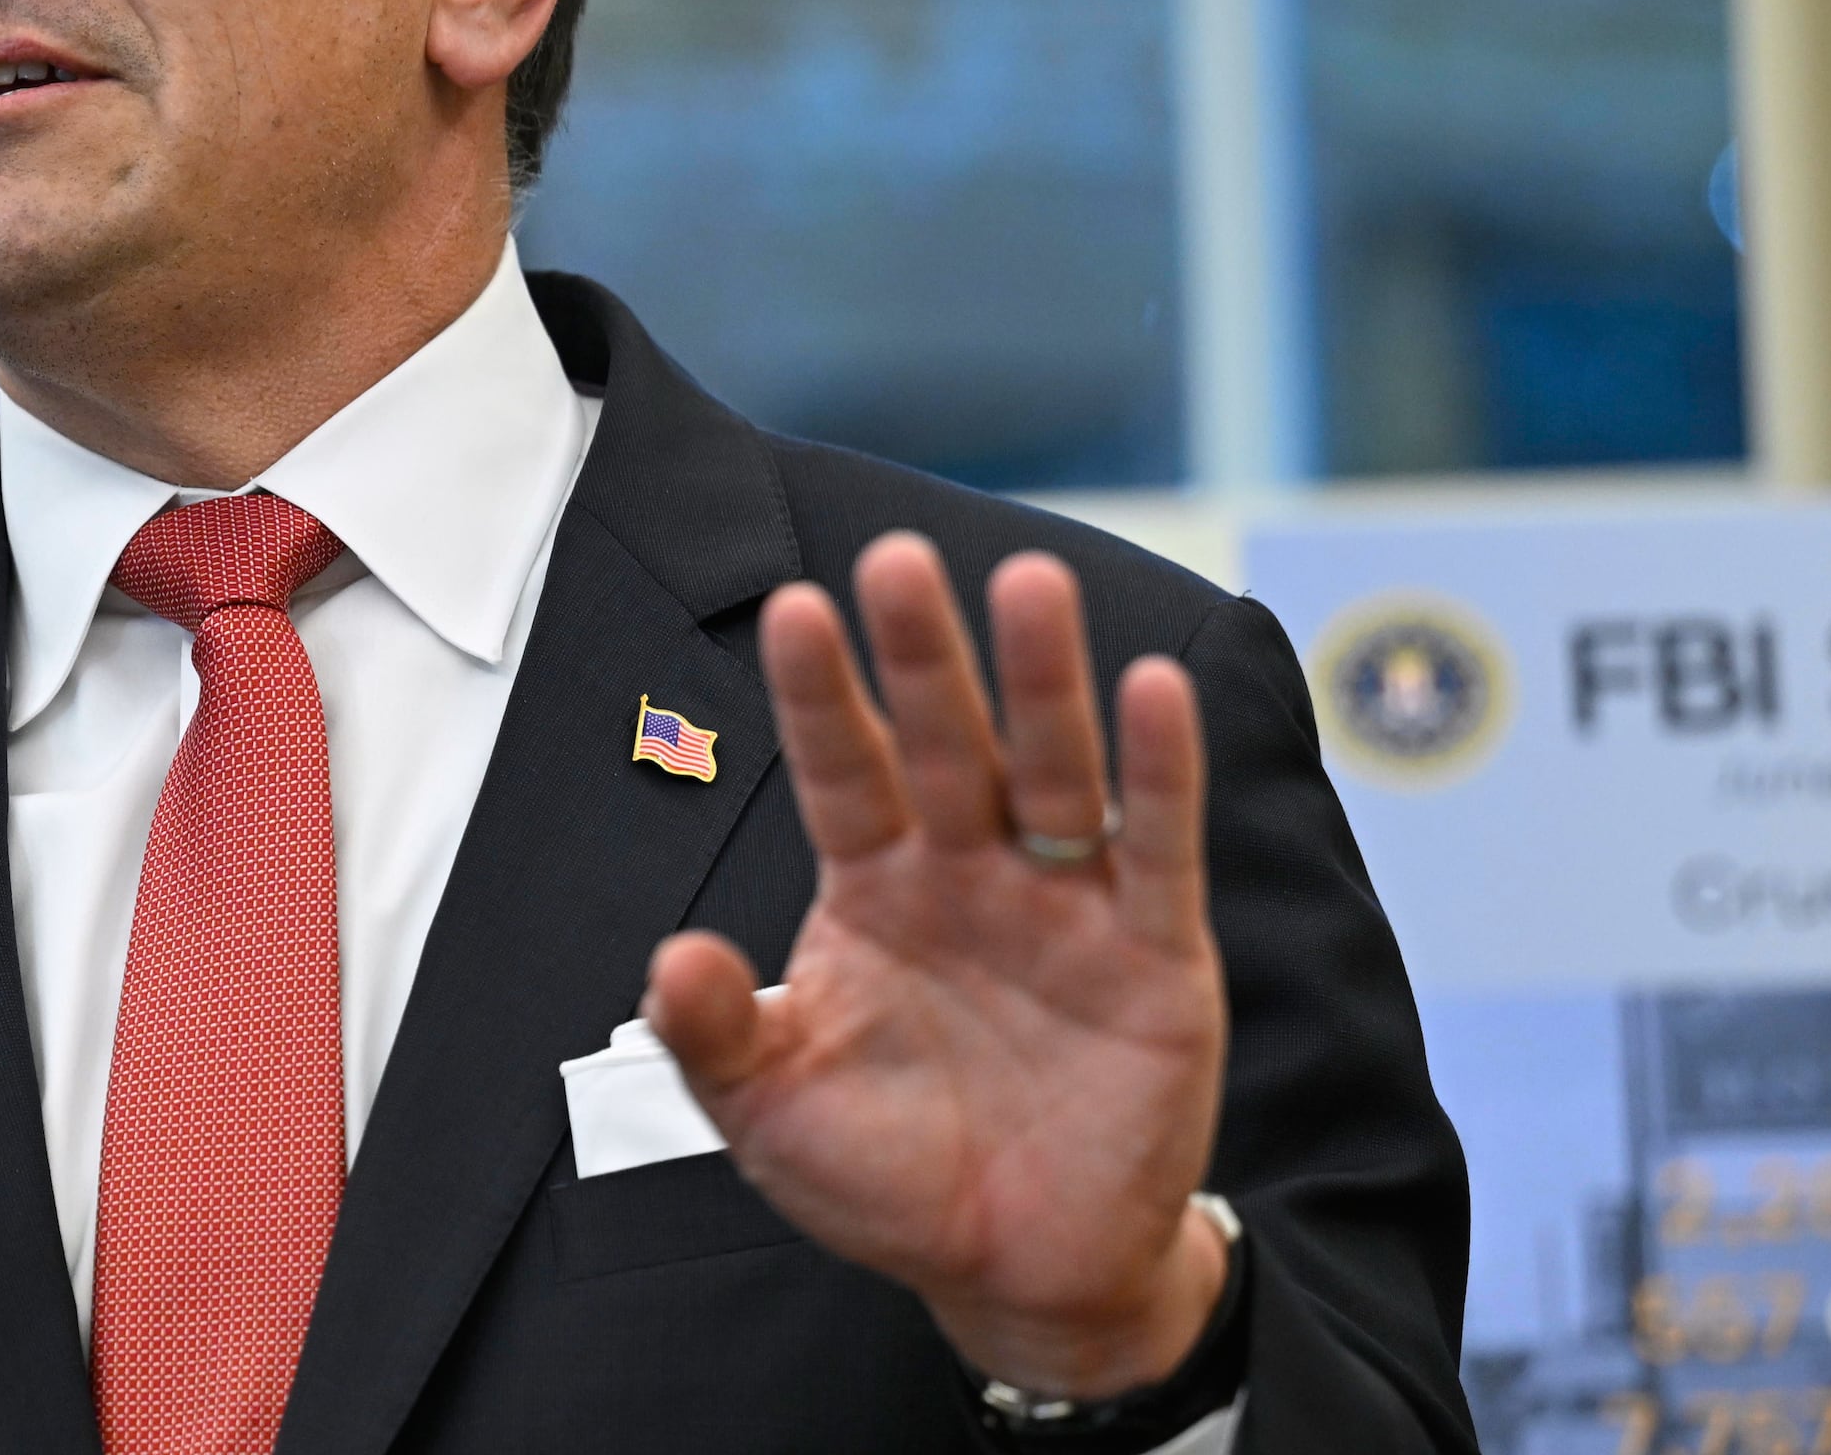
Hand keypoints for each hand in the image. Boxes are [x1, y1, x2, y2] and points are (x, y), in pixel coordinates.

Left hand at [643, 533, 1228, 1399]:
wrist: (1020, 1274)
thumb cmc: (889, 1176)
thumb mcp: (772, 1111)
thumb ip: (716, 1034)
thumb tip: (670, 959)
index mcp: (873, 889)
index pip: (843, 769)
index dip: (820, 695)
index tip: (793, 608)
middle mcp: (968, 871)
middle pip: (946, 742)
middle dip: (925, 655)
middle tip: (900, 556)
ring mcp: (1065, 903)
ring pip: (1053, 770)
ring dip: (1045, 682)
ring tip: (1033, 583)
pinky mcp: (1154, 951)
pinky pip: (1158, 848)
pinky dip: (1160, 771)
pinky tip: (1155, 689)